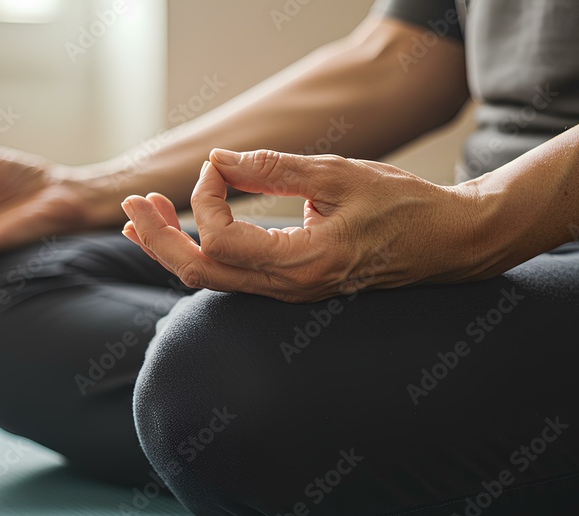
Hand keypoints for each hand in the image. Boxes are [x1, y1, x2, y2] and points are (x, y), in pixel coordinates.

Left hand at [121, 149, 484, 302]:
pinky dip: (200, 254)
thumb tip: (221, 160)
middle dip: (157, 238)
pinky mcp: (294, 285)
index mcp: (303, 263)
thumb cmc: (405, 206)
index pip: (221, 240)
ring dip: (171, 247)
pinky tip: (182, 234)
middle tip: (131, 204)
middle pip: (199, 273)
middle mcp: (290, 288)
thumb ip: (275, 168)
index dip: (206, 198)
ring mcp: (291, 293)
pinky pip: (233, 278)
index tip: (222, 164)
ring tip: (141, 217)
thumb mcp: (340, 174)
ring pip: (212, 281)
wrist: (448, 243)